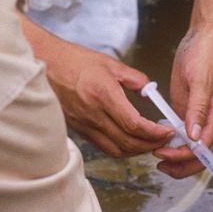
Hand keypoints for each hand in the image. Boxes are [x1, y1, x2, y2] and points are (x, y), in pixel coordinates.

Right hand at [43, 37, 172, 156]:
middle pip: (128, 142)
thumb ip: (135, 78)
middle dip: (151, 144)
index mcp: (104, 95)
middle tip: (165, 139)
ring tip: (151, 142)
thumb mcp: (110, 63)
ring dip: (137, 150)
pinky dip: (121, 149)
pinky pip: (104, 146)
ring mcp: (84, 125)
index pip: (134, 124)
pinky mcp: (79, 130)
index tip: (167, 130)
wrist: (45, 65)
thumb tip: (150, 91)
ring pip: (116, 149)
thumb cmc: (74, 61)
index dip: (154, 132)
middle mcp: (93, 114)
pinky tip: (130, 141)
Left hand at [154, 29, 212, 178]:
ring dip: (175, 157)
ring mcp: (194, 117)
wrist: (202, 41)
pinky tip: (156, 141)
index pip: (203, 147)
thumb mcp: (201, 81)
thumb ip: (198, 109)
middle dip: (181, 164)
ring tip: (156, 157)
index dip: (185, 156)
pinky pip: (179, 133)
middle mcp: (206, 120)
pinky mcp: (184, 110)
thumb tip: (195, 136)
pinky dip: (170, 141)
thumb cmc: (205, 57)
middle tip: (160, 163)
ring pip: (188, 147)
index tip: (165, 153)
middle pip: (198, 154)